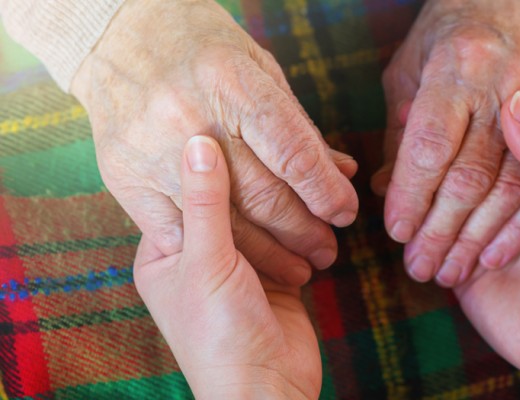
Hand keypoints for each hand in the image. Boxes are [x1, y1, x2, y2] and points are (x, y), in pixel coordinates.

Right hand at [72, 0, 358, 285]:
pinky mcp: (125, 178)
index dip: (325, 192)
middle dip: (303, 230)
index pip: (292, 153)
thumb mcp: (259, 71)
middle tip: (327, 249)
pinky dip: (216, 250)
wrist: (116, 37)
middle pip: (261, 194)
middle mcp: (189, 118)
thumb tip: (341, 172)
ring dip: (269, 253)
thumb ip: (297, 126)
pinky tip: (245, 263)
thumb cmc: (203, 48)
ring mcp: (151, 151)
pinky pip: (177, 232)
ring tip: (300, 266)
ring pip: (223, 223)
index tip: (345, 213)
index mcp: (230, 82)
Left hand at [134, 136, 320, 399]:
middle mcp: (201, 254)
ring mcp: (241, 266)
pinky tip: (329, 196)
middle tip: (286, 136)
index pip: (186, 189)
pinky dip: (309, 222)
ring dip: (292, 198)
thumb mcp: (206, 260)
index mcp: (165, 250)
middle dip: (263, 176)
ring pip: (266, 217)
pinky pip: (291, 239)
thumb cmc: (219, 334)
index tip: (234, 119)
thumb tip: (198, 139)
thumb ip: (207, 201)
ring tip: (321, 163)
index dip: (212, 158)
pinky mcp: (276, 278)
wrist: (265, 390)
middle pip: (232, 200)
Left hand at [372, 0, 519, 286]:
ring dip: (475, 239)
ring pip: (507, 188)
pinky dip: (516, 227)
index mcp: (456, 68)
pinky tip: (492, 254)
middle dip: (440, 231)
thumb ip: (400, 134)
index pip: (430, 148)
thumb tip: (388, 191)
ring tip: (449, 272)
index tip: (397, 233)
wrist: (516, 5)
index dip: (412, 197)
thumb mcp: (409, 73)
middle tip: (419, 267)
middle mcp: (502, 85)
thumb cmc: (447, 40)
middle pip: (469, 176)